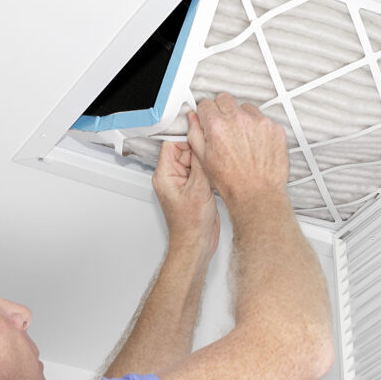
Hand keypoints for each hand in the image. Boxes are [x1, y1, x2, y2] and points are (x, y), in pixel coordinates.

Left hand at [152, 140, 219, 257]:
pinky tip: (215, 179)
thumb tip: (202, 141)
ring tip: (213, 172)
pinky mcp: (193, 189)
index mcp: (165, 175)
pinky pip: (200, 172)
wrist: (197, 244)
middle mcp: (171, 177)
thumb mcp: (199, 187)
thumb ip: (200, 161)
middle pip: (185, 150)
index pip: (172, 143)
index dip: (188, 137)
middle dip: (200, 151)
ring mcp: (182, 183)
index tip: (202, 135)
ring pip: (194, 161)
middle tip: (211, 157)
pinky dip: (209, 173)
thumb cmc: (191, 225)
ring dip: (206, 163)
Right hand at [186, 93, 288, 208]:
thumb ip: (195, 134)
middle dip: (222, 111)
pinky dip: (258, 128)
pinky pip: (263, 119)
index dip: (205, 114)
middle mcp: (239, 120)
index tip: (208, 119)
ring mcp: (259, 123)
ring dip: (241, 118)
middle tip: (224, 127)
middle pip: (225, 99)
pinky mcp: (275, 128)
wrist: (258, 194)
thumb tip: (194, 120)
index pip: (206, 104)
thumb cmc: (232, 182)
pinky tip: (255, 144)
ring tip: (241, 139)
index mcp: (218, 126)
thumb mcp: (204, 159)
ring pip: (245, 107)